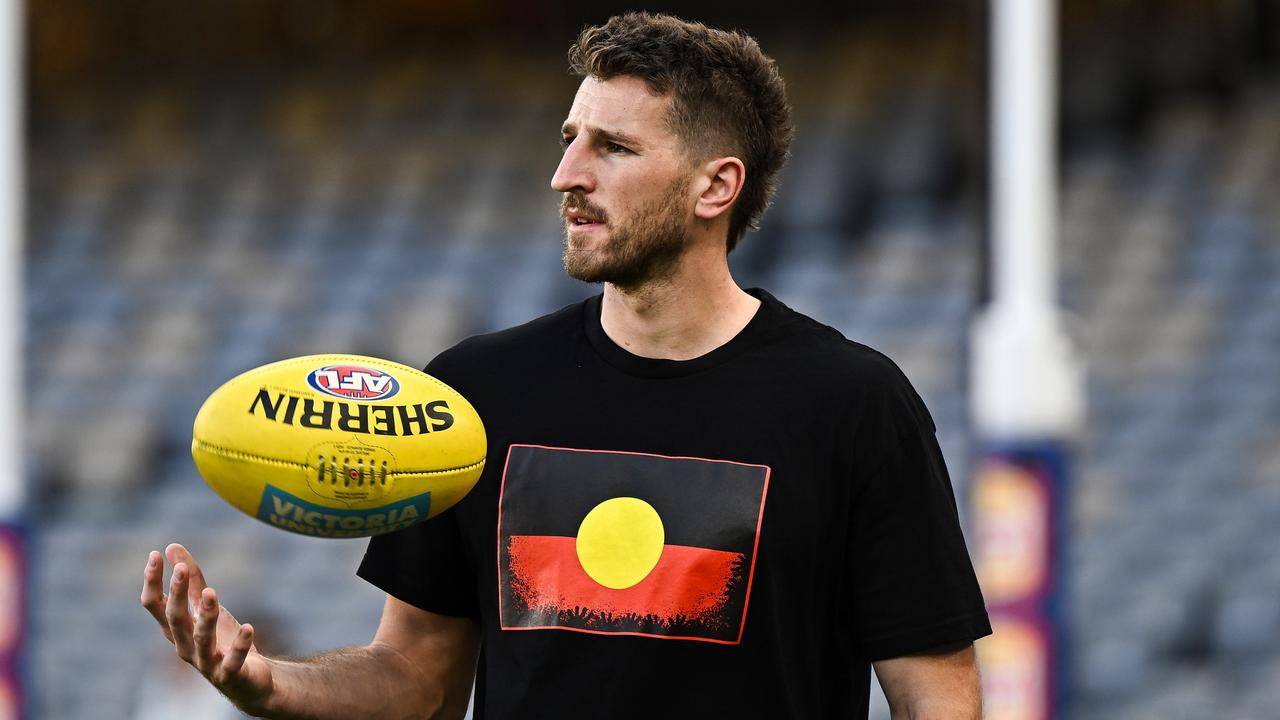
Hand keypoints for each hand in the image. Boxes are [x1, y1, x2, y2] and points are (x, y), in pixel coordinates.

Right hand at [141, 543, 274, 712]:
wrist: (248, 680)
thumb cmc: (222, 640)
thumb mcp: (206, 606)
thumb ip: (191, 579)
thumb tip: (171, 547)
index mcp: (176, 629)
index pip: (155, 605)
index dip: (152, 581)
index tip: (155, 554)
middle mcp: (185, 646)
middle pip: (175, 619)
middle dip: (177, 594)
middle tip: (181, 569)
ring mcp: (207, 662)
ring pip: (201, 639)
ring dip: (206, 616)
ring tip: (212, 592)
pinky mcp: (230, 675)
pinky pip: (232, 660)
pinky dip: (240, 645)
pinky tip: (249, 628)